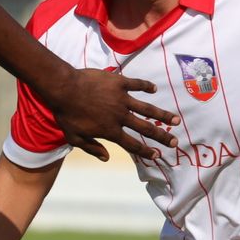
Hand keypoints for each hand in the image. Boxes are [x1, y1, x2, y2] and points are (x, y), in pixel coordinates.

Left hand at [49, 69, 178, 160]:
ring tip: (176, 119)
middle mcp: (120, 116)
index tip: (157, 155)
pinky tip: (154, 89)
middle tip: (175, 142)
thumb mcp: (74, 137)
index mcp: (110, 130)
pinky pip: (136, 84)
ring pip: (147, 108)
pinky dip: (146, 86)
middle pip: (146, 129)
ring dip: (162, 114)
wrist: (63, 88)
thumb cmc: (66, 114)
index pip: (132, 145)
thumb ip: (92, 148)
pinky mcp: (119, 82)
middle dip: (162, 137)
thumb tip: (106, 158)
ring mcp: (121, 98)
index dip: (146, 151)